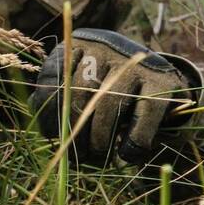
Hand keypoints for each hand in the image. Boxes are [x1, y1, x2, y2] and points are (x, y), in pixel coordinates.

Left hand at [31, 28, 195, 164]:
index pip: (52, 80)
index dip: (49, 115)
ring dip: (101, 140)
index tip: (54, 140)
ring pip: (108, 106)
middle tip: (78, 156)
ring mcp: (134, 63)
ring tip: (100, 159)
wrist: (161, 74)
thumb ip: (60, 96)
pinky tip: (126, 155)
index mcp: (77, 46)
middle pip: (78, 94)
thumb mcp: (83, 82)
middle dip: (75, 132)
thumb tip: (42, 123)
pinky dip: (132, 141)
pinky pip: (142, 116)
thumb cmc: (110, 85)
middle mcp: (104, 48)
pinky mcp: (161, 81)